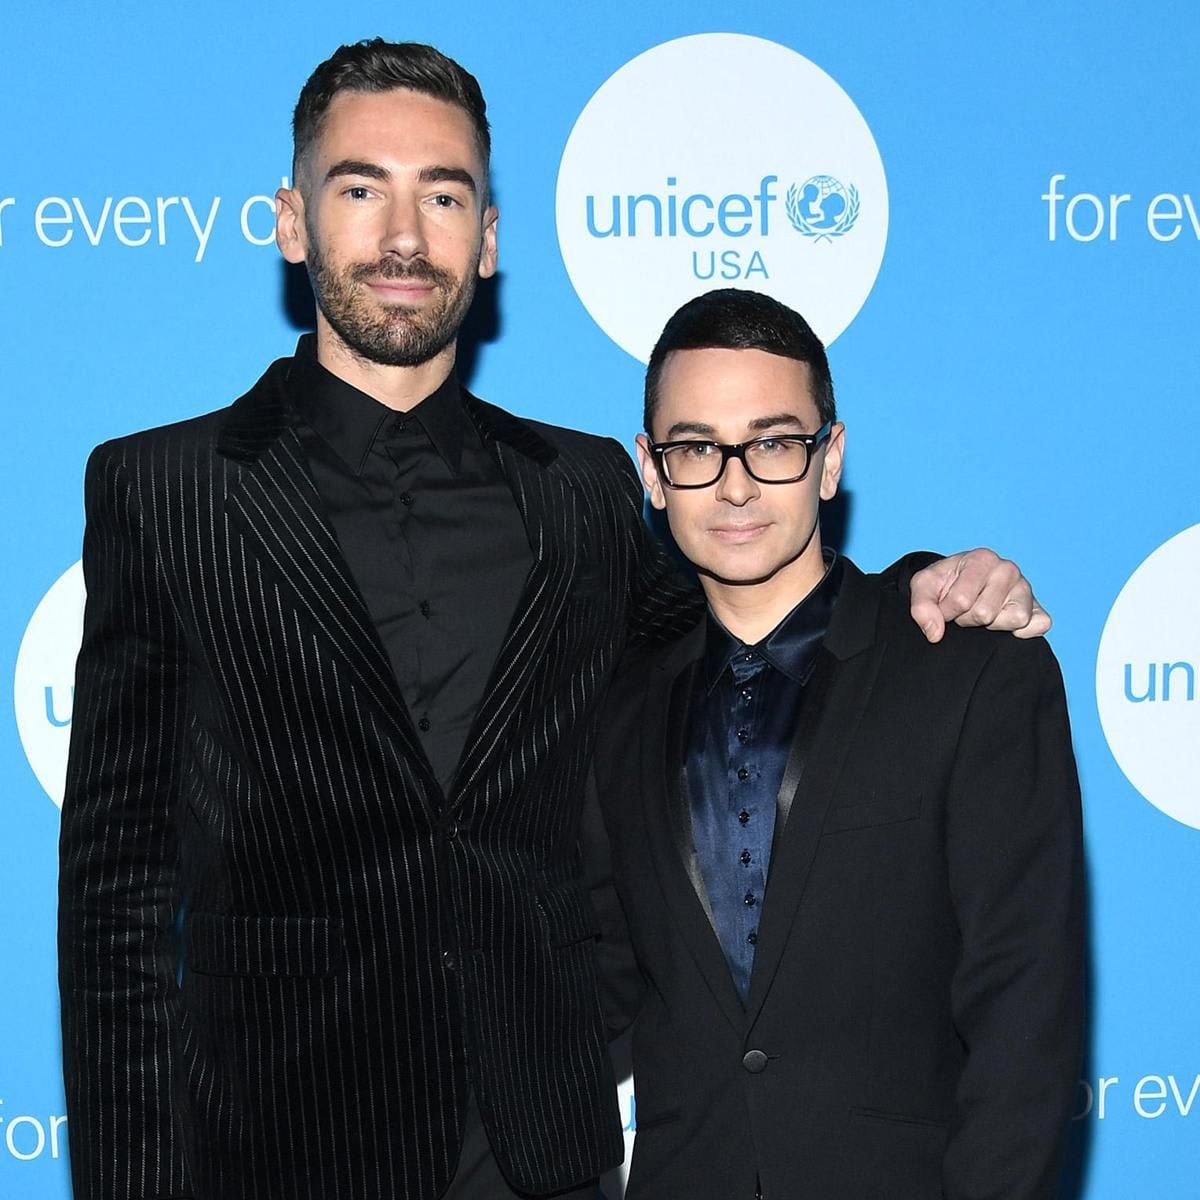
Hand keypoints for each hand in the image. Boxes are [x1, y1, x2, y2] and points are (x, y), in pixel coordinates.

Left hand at [910, 548, 1050, 643]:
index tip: (945, 605)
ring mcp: (1026, 589)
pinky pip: (1038, 625)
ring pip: (1014, 619)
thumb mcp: (923, 588)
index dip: (947, 611)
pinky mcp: (1039, 610)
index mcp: (982, 558)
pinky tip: (1002, 623)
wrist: (960, 587)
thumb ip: (921, 607)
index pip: (961, 600)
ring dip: (992, 626)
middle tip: (964, 610)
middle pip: (985, 613)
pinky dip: (1020, 632)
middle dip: (967, 619)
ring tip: (981, 613)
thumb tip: (935, 634)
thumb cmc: (944, 584)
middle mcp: (1008, 569)